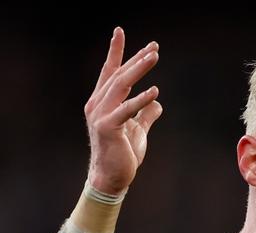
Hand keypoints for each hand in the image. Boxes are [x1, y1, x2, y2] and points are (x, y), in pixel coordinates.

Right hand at [84, 27, 162, 194]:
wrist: (113, 178)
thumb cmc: (123, 154)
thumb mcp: (138, 129)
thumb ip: (145, 114)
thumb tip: (157, 103)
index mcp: (103, 102)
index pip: (110, 72)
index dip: (116, 51)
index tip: (120, 31)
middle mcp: (98, 104)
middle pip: (119, 75)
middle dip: (136, 58)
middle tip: (154, 46)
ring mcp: (101, 115)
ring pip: (121, 86)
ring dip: (138, 69)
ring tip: (154, 57)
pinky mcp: (108, 128)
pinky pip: (126, 110)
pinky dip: (140, 100)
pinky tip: (155, 91)